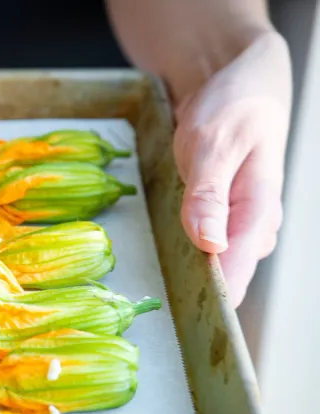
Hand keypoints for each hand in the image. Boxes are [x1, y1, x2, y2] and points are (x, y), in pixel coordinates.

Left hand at [173, 31, 290, 306]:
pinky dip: (188, 253)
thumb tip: (209, 244)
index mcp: (258, 209)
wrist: (235, 77)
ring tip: (162, 299)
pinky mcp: (220, 212)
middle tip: (164, 320)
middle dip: (201, 294)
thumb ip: (209, 195)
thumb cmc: (231, 106)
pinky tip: (168, 261)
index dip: (218, 299)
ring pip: (217, 261)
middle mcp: (253, 221)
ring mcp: (238, 218)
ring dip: (192, 276)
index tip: (196, 329)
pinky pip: (207, 244)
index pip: (239, 268)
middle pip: (229, 273)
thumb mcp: (213, 144)